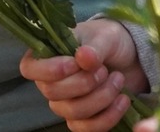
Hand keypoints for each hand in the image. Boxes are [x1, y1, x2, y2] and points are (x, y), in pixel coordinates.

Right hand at [19, 18, 147, 131]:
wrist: (129, 57)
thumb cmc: (108, 40)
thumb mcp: (105, 36)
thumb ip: (94, 47)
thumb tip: (83, 57)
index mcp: (48, 55)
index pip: (30, 68)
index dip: (49, 70)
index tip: (74, 63)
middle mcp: (51, 82)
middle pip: (53, 93)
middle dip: (84, 83)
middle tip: (104, 69)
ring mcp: (66, 104)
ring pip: (73, 112)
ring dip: (100, 98)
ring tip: (118, 79)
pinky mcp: (83, 119)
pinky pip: (88, 128)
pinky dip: (108, 116)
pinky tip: (123, 100)